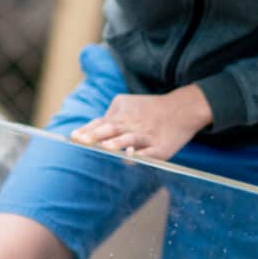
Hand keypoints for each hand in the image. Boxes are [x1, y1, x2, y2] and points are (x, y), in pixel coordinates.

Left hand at [71, 85, 212, 160]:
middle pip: (112, 129)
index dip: (87, 130)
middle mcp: (132, 125)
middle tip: (82, 141)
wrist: (184, 108)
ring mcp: (147, 136)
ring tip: (105, 147)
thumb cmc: (152, 108)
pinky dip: (141, 155)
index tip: (74, 137)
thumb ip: (111, 112)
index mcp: (123, 116)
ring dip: (117, 143)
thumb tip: (93, 125)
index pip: (100, 123)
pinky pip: (149, 153)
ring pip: (129, 139)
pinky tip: (132, 156)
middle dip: (96, 135)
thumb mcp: (129, 102)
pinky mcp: (160, 148)